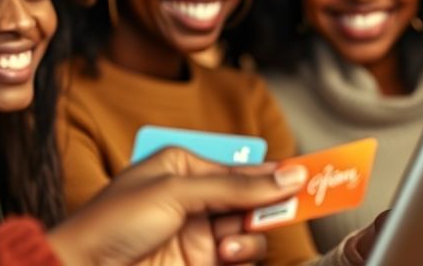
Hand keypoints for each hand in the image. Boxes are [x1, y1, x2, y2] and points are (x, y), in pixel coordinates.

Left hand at [47, 147, 307, 265]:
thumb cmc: (111, 223)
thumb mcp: (175, 191)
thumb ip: (234, 186)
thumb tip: (285, 175)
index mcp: (182, 166)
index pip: (242, 168)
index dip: (276, 174)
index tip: (311, 178)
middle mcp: (193, 198)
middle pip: (252, 200)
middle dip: (267, 206)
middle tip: (288, 208)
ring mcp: (197, 234)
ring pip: (250, 232)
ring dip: (250, 237)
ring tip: (229, 243)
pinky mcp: (199, 263)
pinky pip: (240, 257)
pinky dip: (242, 255)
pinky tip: (224, 255)